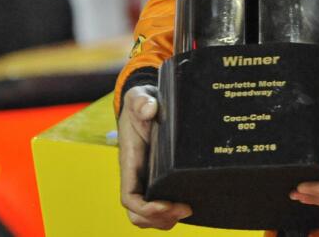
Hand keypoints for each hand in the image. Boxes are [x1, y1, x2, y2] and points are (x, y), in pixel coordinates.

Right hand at [118, 85, 191, 228]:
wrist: (145, 103)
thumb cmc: (140, 104)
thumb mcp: (139, 99)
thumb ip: (142, 102)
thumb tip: (150, 109)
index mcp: (130, 163)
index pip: (129, 197)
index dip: (146, 208)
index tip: (168, 204)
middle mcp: (137, 176)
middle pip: (138, 214)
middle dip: (159, 219)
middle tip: (186, 208)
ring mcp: (147, 179)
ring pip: (148, 215)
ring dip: (165, 220)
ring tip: (188, 209)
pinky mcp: (159, 178)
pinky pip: (160, 204)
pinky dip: (170, 213)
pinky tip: (189, 203)